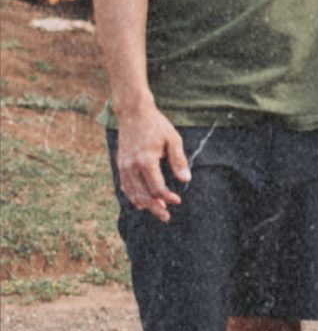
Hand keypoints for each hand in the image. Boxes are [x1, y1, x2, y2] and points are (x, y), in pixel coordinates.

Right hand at [114, 101, 188, 222]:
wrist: (133, 114)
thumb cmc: (156, 125)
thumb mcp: (173, 140)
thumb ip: (178, 160)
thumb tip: (185, 179)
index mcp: (145, 160)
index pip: (156, 187)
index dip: (167, 196)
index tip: (177, 201)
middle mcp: (131, 166)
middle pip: (142, 194)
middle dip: (154, 207)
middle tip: (166, 216)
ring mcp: (123, 166)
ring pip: (131, 192)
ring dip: (143, 203)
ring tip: (156, 210)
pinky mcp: (120, 164)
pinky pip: (125, 185)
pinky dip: (132, 196)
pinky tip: (140, 202)